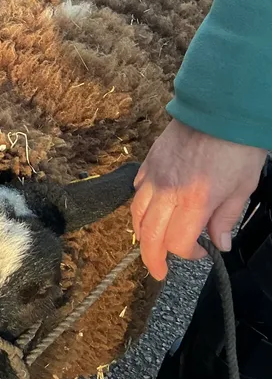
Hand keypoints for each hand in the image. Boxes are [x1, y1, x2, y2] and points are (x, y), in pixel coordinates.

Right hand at [131, 120, 266, 280]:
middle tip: (159, 269)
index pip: (177, 243)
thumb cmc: (237, 145)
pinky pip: (137, 190)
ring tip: (151, 243)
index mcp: (195, 201)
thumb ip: (226, 218)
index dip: (188, 254)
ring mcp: (155, 175)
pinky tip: (151, 208)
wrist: (220, 109)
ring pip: (137, 214)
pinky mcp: (150, 162)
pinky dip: (141, 205)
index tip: (201, 251)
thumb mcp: (242, 186)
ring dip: (143, 233)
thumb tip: (220, 243)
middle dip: (153, 257)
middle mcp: (168, 191)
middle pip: (149, 235)